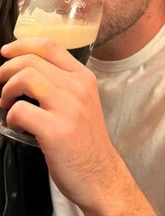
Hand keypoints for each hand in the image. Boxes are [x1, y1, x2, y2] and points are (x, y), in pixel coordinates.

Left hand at [0, 38, 116, 211]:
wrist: (101, 174)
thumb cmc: (86, 139)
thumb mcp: (82, 101)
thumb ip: (61, 83)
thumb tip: (27, 71)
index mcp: (83, 77)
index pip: (50, 46)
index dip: (23, 44)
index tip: (7, 52)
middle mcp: (78, 87)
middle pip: (32, 60)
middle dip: (6, 69)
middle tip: (1, 84)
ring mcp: (69, 107)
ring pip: (25, 78)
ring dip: (7, 90)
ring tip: (6, 104)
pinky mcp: (56, 130)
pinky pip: (20, 110)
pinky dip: (10, 116)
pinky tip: (18, 125)